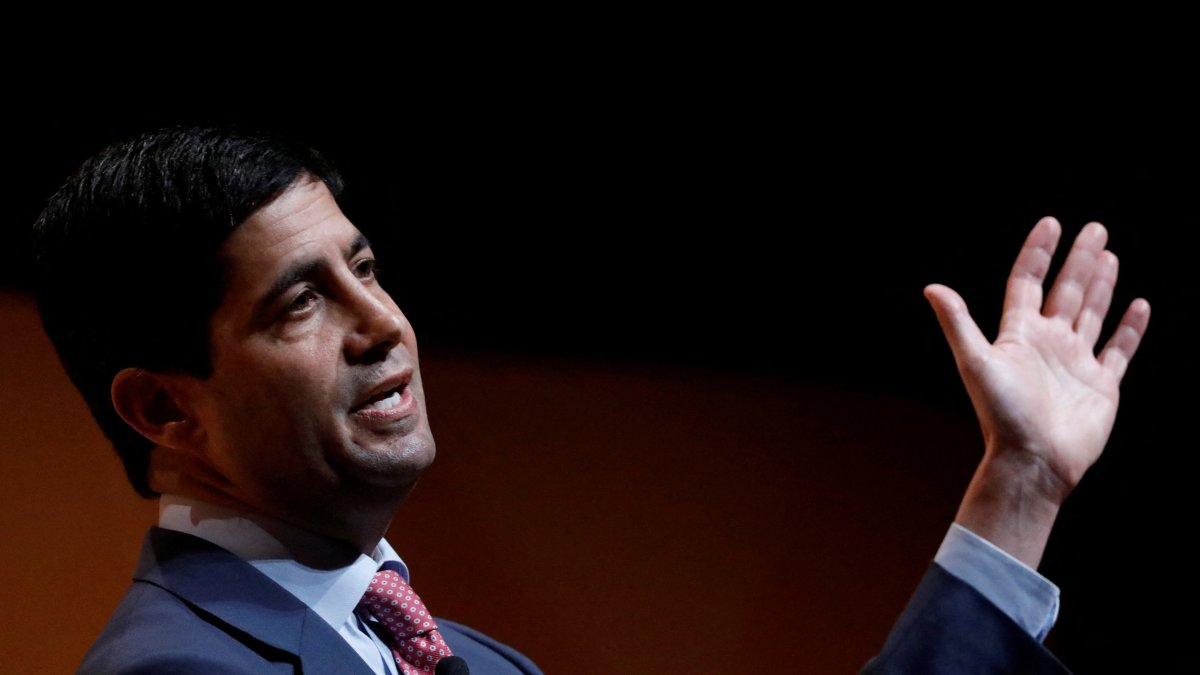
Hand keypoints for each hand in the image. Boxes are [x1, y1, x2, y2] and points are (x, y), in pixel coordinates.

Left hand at [923, 217, 1149, 566]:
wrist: (1033, 460)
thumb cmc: (1001, 413)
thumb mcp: (975, 361)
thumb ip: (957, 323)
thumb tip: (931, 288)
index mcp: (1019, 334)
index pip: (1028, 283)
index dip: (1038, 253)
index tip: (1051, 224)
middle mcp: (1048, 344)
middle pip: (1066, 291)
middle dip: (1080, 260)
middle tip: (1095, 228)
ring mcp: (1076, 363)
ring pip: (1092, 313)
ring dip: (1101, 285)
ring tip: (1109, 254)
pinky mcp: (1101, 385)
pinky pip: (1120, 349)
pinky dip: (1130, 328)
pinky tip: (1138, 304)